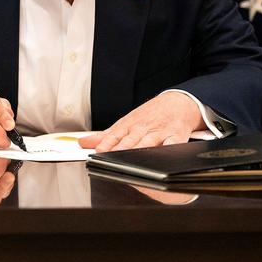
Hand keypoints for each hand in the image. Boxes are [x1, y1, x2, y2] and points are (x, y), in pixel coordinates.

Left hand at [78, 92, 203, 151]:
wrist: (177, 102)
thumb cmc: (150, 115)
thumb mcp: (126, 122)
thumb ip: (106, 135)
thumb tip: (83, 142)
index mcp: (129, 126)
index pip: (114, 136)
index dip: (105, 144)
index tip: (97, 152)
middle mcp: (143, 129)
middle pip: (130, 140)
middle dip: (120, 149)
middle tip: (111, 157)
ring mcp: (159, 132)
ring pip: (148, 143)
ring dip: (140, 150)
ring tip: (131, 159)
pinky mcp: (176, 136)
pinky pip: (172, 144)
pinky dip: (168, 149)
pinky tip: (163, 155)